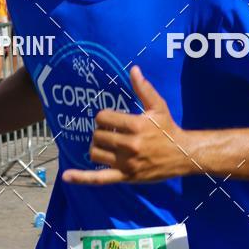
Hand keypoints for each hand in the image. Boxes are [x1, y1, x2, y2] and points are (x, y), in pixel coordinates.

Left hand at [62, 66, 191, 185]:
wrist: (182, 155)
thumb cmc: (168, 129)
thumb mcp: (158, 107)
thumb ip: (144, 89)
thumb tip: (134, 69)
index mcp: (136, 126)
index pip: (103, 118)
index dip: (103, 117)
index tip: (111, 120)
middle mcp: (130, 145)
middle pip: (98, 135)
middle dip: (101, 132)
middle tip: (112, 133)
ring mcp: (126, 163)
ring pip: (95, 153)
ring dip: (96, 147)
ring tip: (106, 146)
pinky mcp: (125, 177)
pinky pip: (99, 178)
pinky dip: (81, 178)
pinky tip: (66, 176)